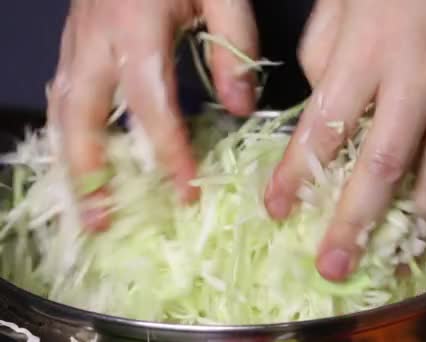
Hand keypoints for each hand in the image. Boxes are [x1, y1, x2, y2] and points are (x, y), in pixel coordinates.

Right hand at [47, 0, 257, 230]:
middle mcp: (94, 40)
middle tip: (101, 221)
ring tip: (87, 204)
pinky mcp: (75, 40)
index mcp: (135, 27)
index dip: (167, 152)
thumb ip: (233, 47)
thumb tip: (239, 108)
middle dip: (90, 172)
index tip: (185, 192)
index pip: (150, 105)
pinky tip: (87, 156)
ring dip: (71, 160)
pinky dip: (71, 132)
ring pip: (61, 108)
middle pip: (80, 116)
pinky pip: (64, 94)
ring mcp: (77, 40)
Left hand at [264, 0, 425, 280]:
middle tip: (332, 266)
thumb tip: (317, 102)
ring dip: (417, 221)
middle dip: (354, 223)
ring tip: (397, 257)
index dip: (295, 174)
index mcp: (367, 52)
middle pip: (381, 165)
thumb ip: (323, 52)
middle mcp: (414, 81)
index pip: (323, 128)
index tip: (276, 210)